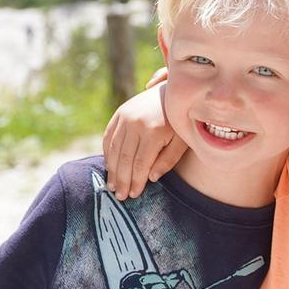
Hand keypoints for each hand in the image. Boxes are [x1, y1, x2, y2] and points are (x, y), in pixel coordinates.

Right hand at [101, 83, 181, 198]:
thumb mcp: (182, 141)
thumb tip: (151, 178)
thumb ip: (168, 160)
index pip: (140, 163)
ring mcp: (125, 116)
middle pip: (125, 158)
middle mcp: (135, 123)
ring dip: (112, 170)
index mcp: (152, 131)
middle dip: (122, 180)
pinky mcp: (119, 113)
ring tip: (112, 186)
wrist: (172, 92)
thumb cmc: (180, 121)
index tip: (134, 195)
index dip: (136, 181)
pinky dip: (107, 153)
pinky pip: (109, 136)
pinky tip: (109, 167)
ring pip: (114, 149)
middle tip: (120, 196)